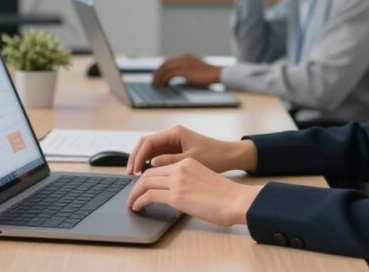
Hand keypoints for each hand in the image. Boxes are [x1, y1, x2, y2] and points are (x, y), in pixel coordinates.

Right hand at [126, 125, 256, 175]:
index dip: (138, 156)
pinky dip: (150, 164)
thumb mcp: (192, 160)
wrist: (230, 156)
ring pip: (150, 150)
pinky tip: (147, 175)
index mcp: (175, 133)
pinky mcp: (176, 150)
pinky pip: (158, 155)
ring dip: (141, 161)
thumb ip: (170, 161)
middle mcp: (172, 135)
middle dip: (135, 157)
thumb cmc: (215, 156)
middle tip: (129, 173)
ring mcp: (173, 142)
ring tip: (135, 177)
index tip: (133, 170)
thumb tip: (151, 164)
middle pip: (146, 144)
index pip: (148, 142)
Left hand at [127, 157, 263, 226]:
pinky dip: (138, 201)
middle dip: (137, 185)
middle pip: (149, 173)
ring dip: (134, 194)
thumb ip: (188, 181)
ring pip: (145, 183)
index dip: (147, 177)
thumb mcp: (204, 180)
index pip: (159, 166)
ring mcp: (177, 181)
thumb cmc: (226, 196)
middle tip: (132, 195)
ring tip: (131, 203)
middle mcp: (180, 168)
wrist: (236, 201)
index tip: (142, 186)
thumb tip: (176, 193)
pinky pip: (149, 195)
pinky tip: (137, 207)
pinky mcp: (176, 196)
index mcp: (188, 162)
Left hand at [152, 54, 221, 85]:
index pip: (168, 61)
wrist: (216, 73)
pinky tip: (164, 85)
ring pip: (165, 68)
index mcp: (185, 56)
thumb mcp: (195, 69)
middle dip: (157, 72)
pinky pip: (170, 74)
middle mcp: (183, 58)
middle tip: (153, 80)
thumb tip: (177, 76)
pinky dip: (164, 79)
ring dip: (159, 76)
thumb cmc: (208, 74)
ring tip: (157, 84)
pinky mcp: (184, 70)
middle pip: (164, 63)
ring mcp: (183, 63)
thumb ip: (186, 70)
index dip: (161, 68)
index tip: (157, 75)